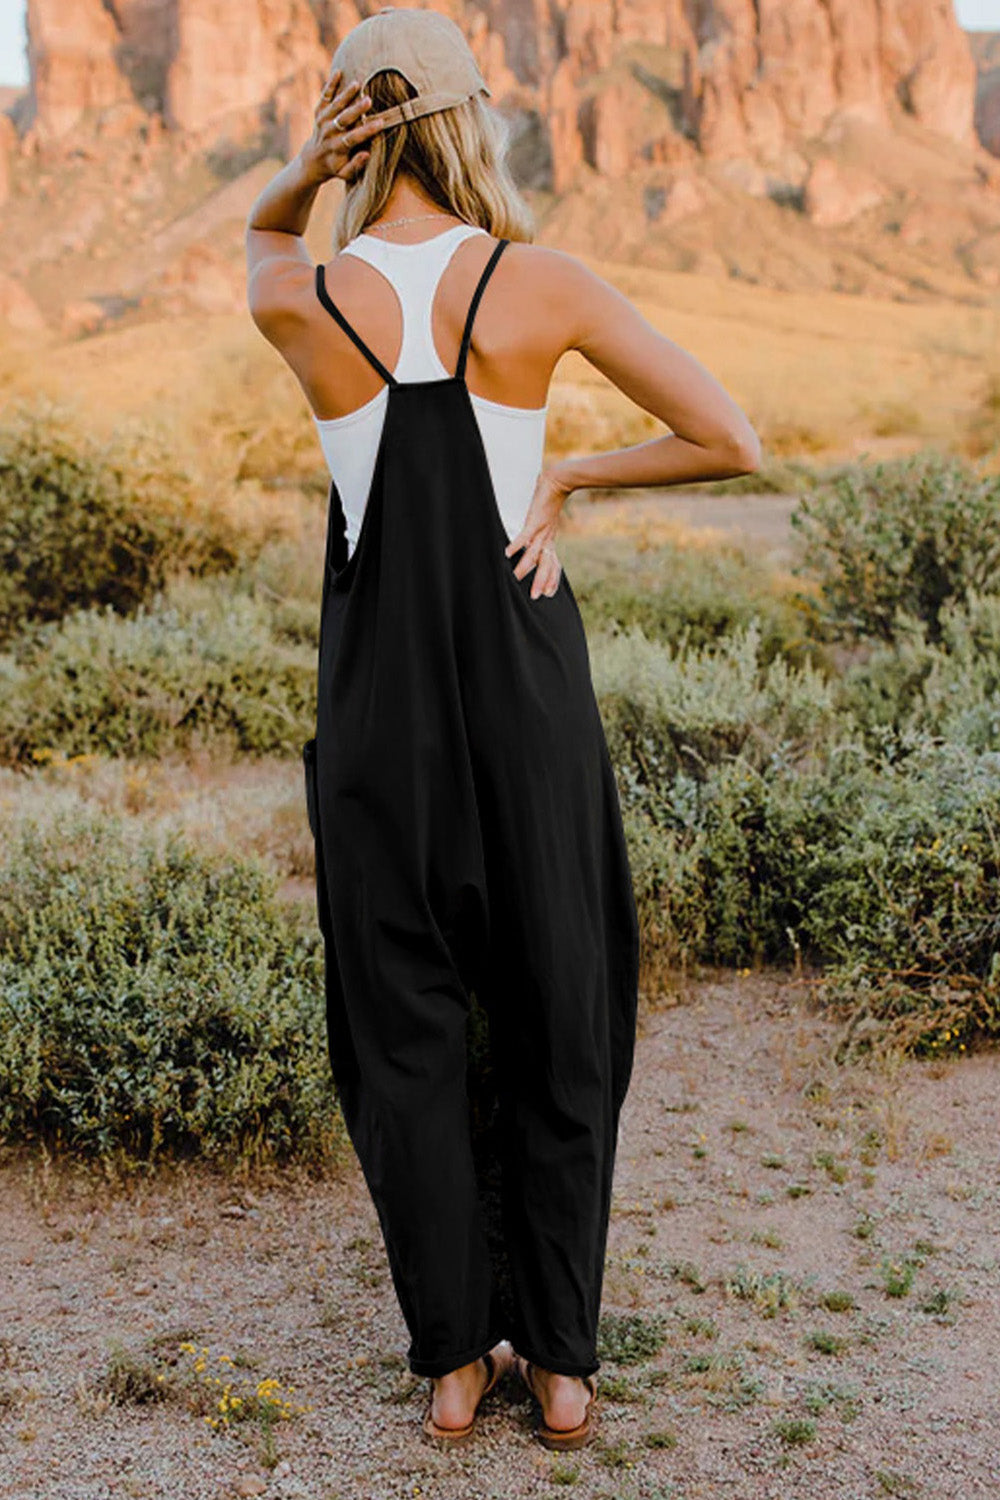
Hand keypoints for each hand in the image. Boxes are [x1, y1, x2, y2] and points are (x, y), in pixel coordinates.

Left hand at [300, 68, 384, 185]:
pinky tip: (338, 72)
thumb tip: (367, 154)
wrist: (313, 160)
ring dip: (346, 95)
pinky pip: (324, 96)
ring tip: (357, 84)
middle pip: (343, 119)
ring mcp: (322, 120)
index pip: (353, 138)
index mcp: (337, 148)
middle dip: (356, 110)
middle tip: (368, 100)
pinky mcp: (319, 111)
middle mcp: (329, 133)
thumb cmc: (336, 167)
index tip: (381, 123)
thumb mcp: (345, 174)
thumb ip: (356, 166)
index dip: (367, 130)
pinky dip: (330, 85)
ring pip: (335, 105)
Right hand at [504, 464, 574, 598]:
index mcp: (550, 540)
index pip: (553, 564)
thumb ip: (538, 533)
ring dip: (525, 567)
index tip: (549, 593)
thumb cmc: (549, 501)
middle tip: (536, 596)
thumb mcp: (546, 521)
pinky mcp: (534, 520)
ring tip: (516, 578)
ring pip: (534, 553)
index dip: (552, 579)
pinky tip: (508, 553)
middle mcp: (547, 538)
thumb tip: (530, 542)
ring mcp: (541, 530)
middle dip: (541, 581)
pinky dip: (516, 544)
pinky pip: (524, 535)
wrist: (558, 481)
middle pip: (545, 564)